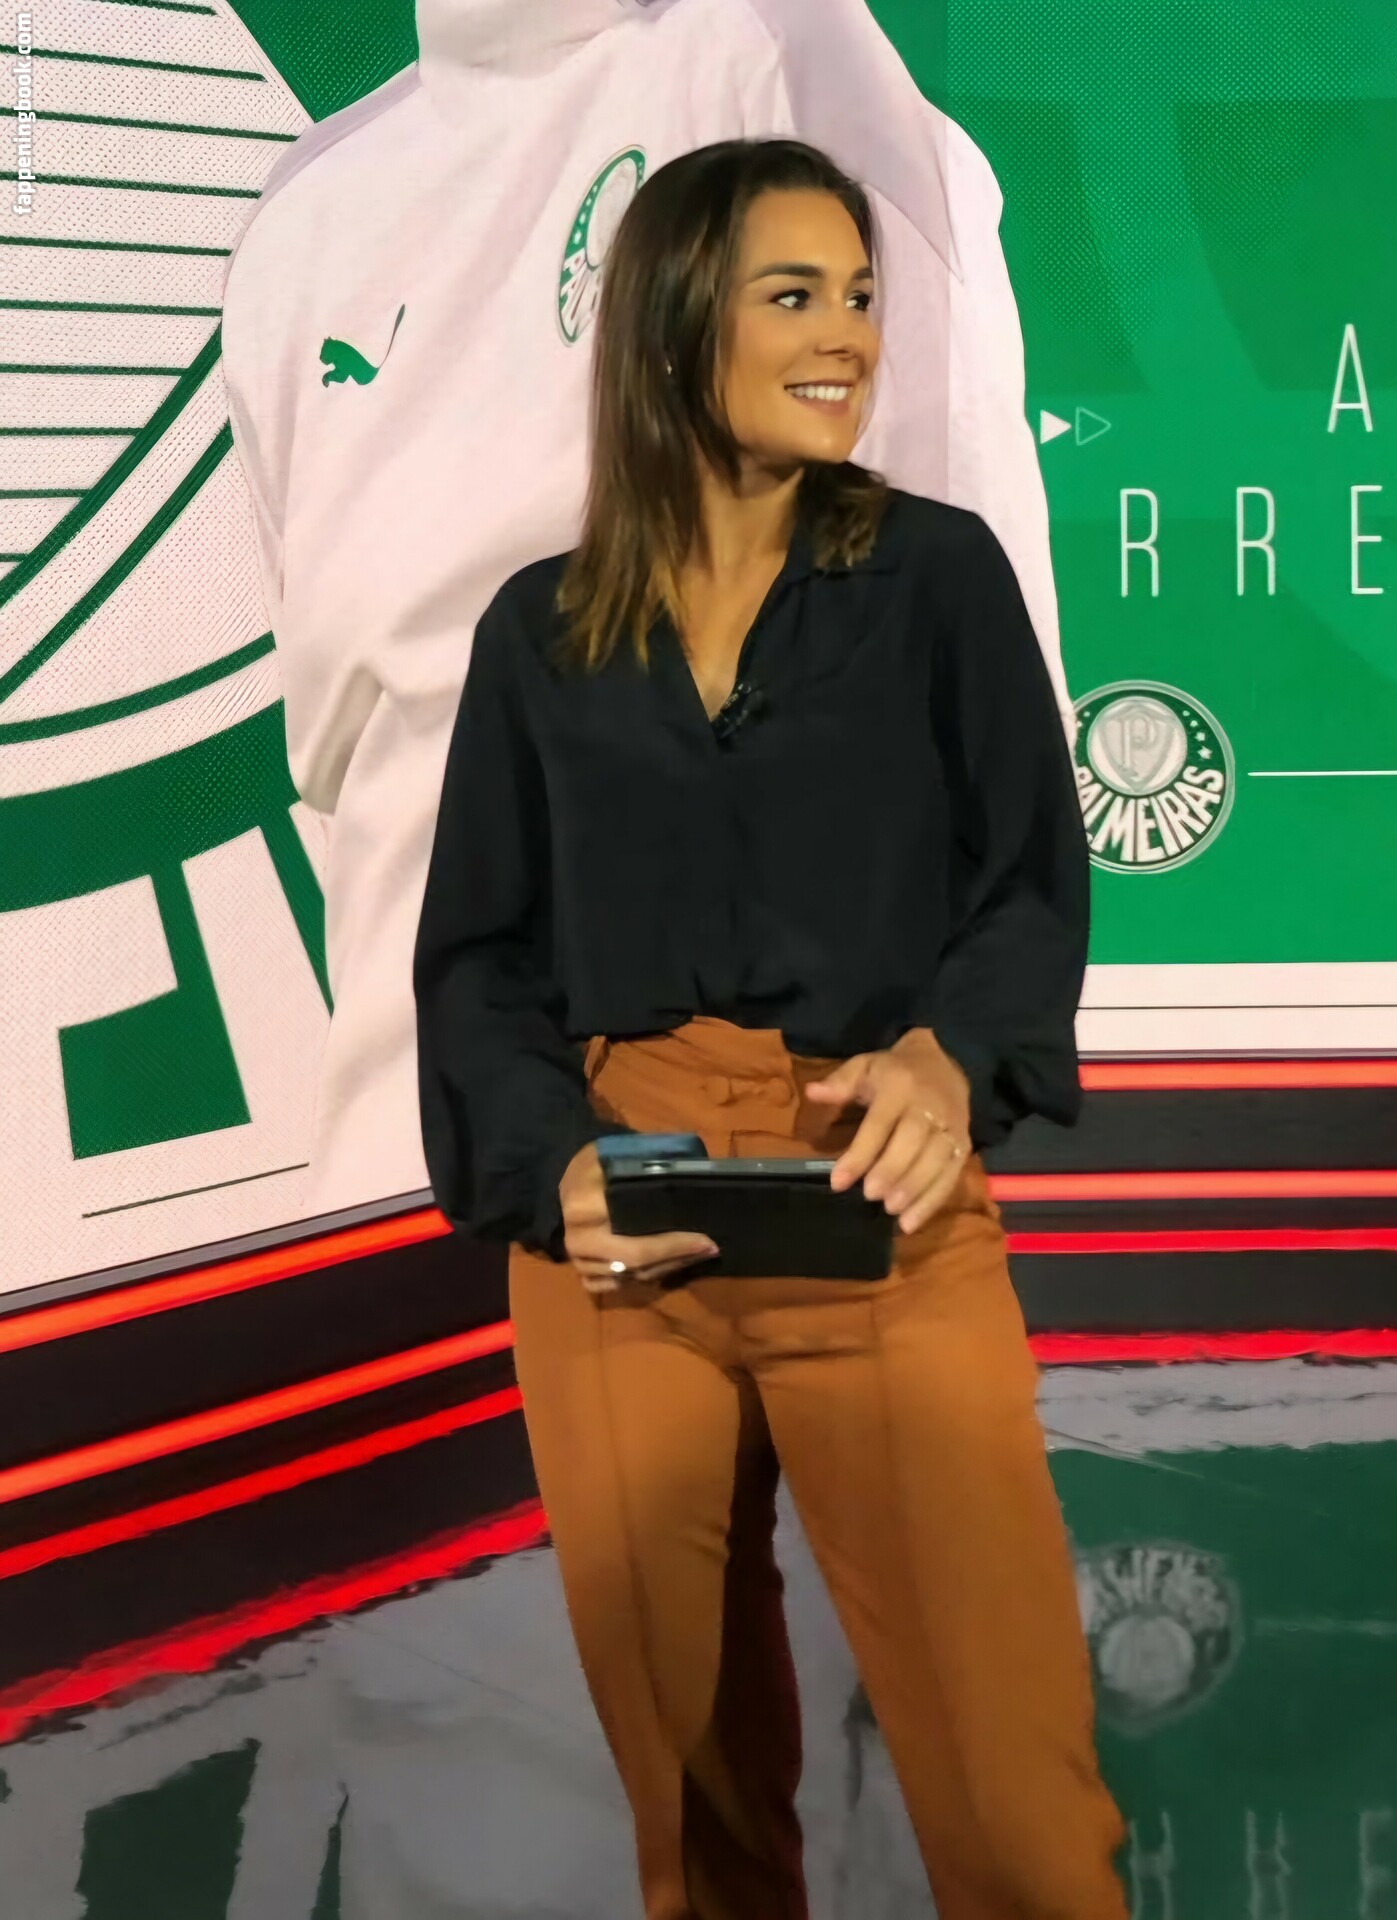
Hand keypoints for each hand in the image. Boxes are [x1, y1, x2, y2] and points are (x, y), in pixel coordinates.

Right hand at [559, 1142, 719, 1293]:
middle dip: (677, 1257)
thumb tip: (689, 1177)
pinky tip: (669, 1266)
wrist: (568, 1180)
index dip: (674, 1243)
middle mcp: (578, 1240)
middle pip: (635, 1262)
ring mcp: (579, 1261)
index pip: (635, 1238)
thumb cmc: (599, 1163)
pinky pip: (617, 1287)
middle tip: (711, 1249)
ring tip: (698, 1255)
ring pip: (630, 1276)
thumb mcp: (617, 1153)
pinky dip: (645, 1279)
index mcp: (583, 1208)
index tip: (706, 1238)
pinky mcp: (583, 1274)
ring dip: (667, 1268)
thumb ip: (646, 1167)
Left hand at [804, 1028, 971, 1233]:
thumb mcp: (865, 1065)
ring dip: (915, 1189)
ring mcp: (951, 1126)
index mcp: (900, 1086)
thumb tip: (813, 1093)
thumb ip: (840, 1082)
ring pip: (937, 1160)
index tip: (838, 1182)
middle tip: (871, 1197)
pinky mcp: (963, 1145)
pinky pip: (952, 1175)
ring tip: (892, 1212)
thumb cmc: (895, 1071)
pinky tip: (910, 1223)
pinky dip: (933, 1201)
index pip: (879, 1123)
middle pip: (913, 1142)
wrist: (945, 1063)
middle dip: (892, 1171)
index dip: (860, 1154)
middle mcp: (929, 1106)